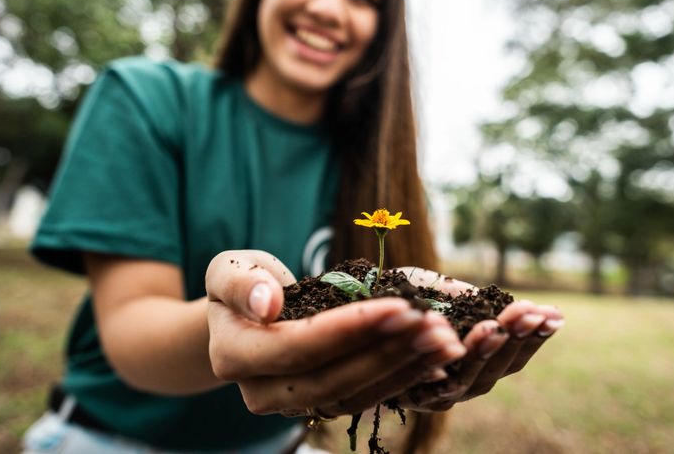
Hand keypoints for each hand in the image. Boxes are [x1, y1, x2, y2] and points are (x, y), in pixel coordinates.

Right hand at [205, 251, 467, 416]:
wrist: (243, 317)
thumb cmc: (240, 284)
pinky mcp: (323, 403)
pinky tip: (436, 357)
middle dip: (388, 351)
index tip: (398, 305)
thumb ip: (240, 283)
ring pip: (356, 394)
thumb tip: (267, 303)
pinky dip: (404, 377)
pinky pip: (367, 396)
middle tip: (434, 325)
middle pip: (332, 379)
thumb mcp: (228, 270)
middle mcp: (262, 393)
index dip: (349, 329)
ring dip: (405, 368)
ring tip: (445, 341)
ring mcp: (294, 404)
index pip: (298, 347)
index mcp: (234, 356)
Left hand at [397, 268, 564, 411]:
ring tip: (496, 326)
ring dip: (485, 351)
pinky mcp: (407, 394)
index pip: (512, 355)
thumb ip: (470, 299)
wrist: (349, 305)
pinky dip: (445, 366)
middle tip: (531, 313)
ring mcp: (435, 394)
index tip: (555, 314)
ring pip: (470, 380)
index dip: (535, 338)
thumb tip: (513, 304)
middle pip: (497, 372)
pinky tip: (456, 345)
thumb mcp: (437, 290)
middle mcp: (459, 383)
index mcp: (474, 361)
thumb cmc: (399, 300)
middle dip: (515, 340)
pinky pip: (431, 384)